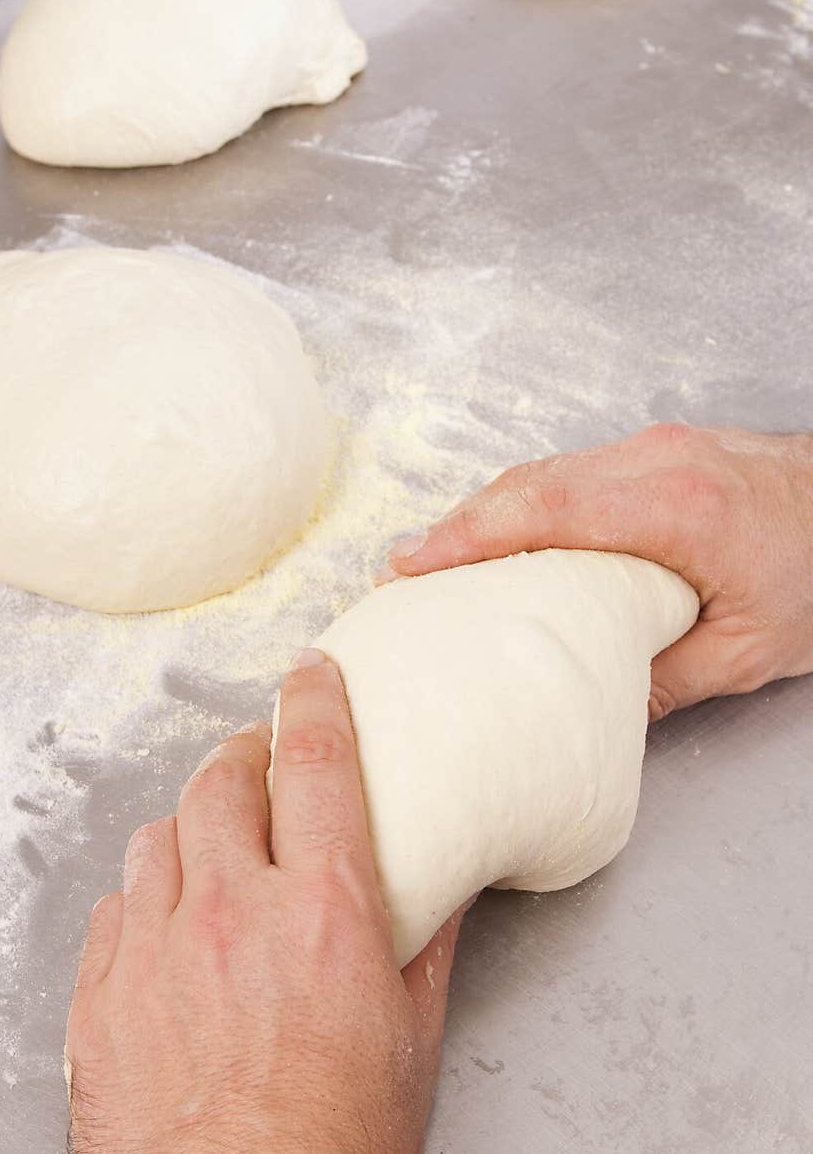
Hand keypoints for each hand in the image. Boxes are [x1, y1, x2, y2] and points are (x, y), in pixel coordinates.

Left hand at [66, 649, 463, 1153]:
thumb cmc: (341, 1151)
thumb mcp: (412, 1035)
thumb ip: (428, 938)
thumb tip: (446, 877)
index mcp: (323, 913)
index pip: (315, 765)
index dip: (314, 703)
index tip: (311, 676)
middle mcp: (233, 915)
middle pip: (220, 784)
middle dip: (243, 759)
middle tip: (259, 767)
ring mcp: (156, 954)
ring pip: (159, 838)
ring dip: (191, 829)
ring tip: (213, 850)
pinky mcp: (102, 1000)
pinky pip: (116, 910)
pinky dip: (147, 899)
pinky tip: (170, 925)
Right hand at [384, 423, 812, 718]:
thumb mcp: (749, 651)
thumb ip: (663, 678)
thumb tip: (591, 707)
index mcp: (675, 508)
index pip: (544, 511)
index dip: (469, 536)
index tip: (412, 564)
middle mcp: (658, 462)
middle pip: (531, 483)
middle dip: (460, 524)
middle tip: (403, 569)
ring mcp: (658, 446)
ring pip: (548, 470)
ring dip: (489, 511)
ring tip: (439, 558)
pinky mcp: (662, 449)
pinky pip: (574, 469)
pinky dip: (528, 501)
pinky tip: (507, 535)